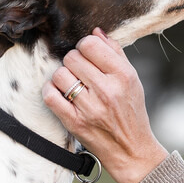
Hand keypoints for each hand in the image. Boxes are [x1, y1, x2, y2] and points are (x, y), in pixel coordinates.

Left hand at [42, 28, 168, 182]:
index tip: (87, 56)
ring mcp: (90, 108)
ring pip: (60, 74)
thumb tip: (96, 32)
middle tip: (79, 73)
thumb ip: (115, 54)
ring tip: (71, 85)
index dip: (85, 47)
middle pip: (72, 57)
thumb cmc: (132, 112)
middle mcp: (107, 90)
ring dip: (62, 77)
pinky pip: (51, 96)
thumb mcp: (132, 80)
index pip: (90, 44)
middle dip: (73, 62)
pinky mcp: (76, 123)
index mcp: (123, 75)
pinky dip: (51, 91)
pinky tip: (59, 94)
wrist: (131, 150)